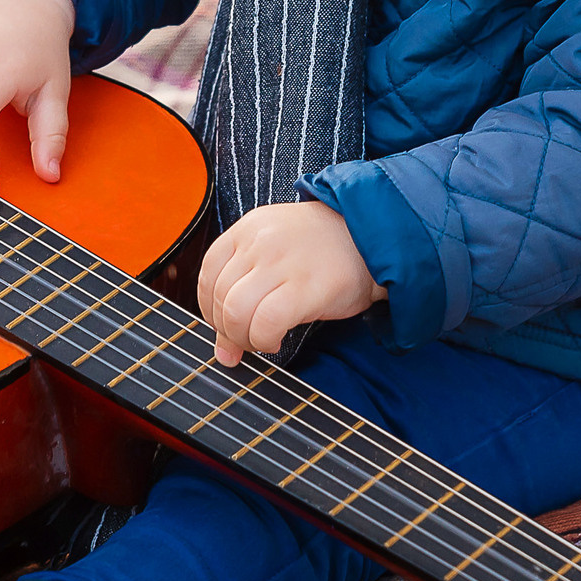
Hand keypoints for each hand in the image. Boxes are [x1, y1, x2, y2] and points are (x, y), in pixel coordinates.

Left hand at [197, 201, 386, 366]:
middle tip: (249, 340)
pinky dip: (263, 340)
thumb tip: (222, 352)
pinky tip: (276, 341)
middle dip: (228, 331)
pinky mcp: (306, 286)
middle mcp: (260, 242)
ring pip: (236, 312)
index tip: (228, 325)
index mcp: (248, 228)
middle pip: (220, 298)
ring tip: (262, 340)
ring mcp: (282, 263)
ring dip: (244, 339)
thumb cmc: (323, 251)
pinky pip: (265, 323)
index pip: (208, 275)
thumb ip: (244, 289)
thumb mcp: (276, 253)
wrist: (372, 236)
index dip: (210, 309)